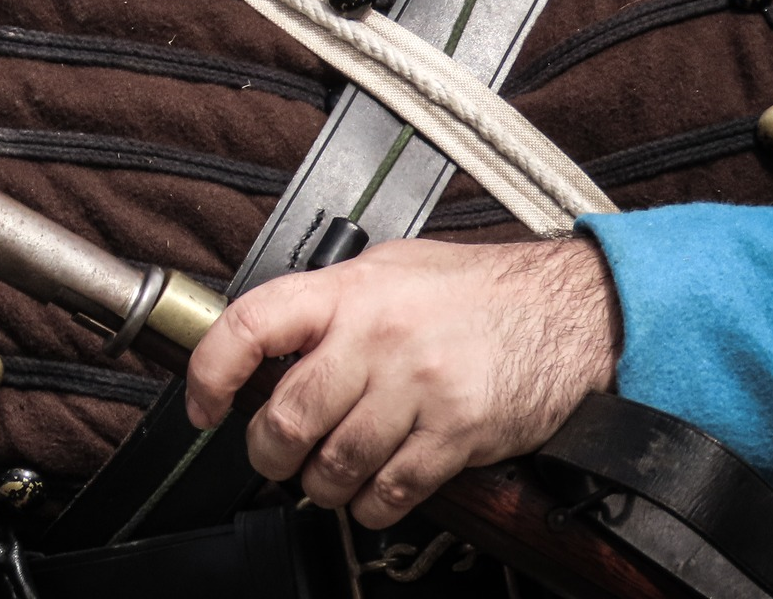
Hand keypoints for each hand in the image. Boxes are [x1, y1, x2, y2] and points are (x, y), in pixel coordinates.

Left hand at [185, 237, 620, 528]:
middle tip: (273, 454)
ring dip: (319, 485)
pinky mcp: (456, 434)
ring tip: (324, 477)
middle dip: (268, 451)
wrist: (569, 311)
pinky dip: (371, 504)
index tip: (204, 402)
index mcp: (349, 290)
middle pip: (288, 416)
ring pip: (334, 462)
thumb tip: (274, 341)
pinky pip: (391, 489)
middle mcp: (378, 337)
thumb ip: (331, 301)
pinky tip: (373, 493)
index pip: (251, 325)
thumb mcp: (391, 268)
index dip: (211, 371)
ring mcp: (417, 388)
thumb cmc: (479, 290)